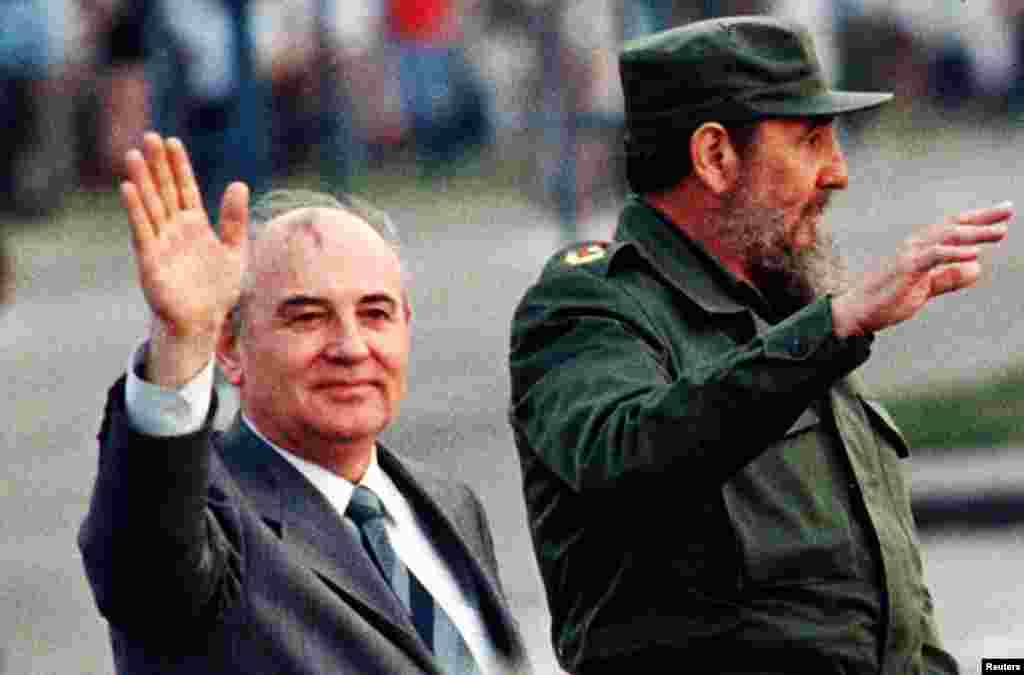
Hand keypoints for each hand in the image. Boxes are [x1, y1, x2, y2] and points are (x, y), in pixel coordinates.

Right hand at [122, 132, 248, 384]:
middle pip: (165, 191)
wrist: (203, 321)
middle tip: (150, 136)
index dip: (179, 166)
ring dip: (141, 181)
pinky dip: (135, 210)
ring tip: (134, 155)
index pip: (185, 188)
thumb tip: (239, 183)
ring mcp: (161, 242)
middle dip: (158, 165)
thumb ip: (235, 219)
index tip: (172, 141)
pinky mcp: (150, 259)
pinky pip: (141, 230)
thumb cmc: (217, 288)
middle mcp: (175, 229)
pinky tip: (128, 188)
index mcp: (195, 225)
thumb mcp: (234, 250)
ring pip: (150, 205)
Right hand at [832, 202, 1010, 336]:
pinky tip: (975, 252)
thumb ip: (949, 278)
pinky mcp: (906, 267)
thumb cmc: (886, 299)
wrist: (857, 311)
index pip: (953, 228)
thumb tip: (976, 267)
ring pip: (947, 237)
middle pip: (954, 226)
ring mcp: (910, 254)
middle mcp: (916, 244)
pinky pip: (934, 255)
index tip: (1003, 215)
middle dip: (983, 219)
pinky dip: (955, 252)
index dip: (979, 221)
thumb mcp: (925, 288)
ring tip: (1000, 232)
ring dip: (975, 233)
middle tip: (1008, 210)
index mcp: (921, 248)